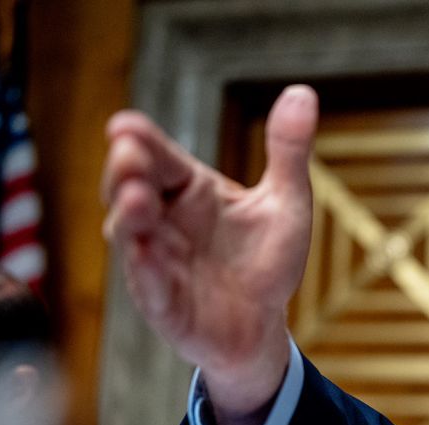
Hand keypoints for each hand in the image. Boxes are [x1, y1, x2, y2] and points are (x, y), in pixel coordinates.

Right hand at [101, 85, 317, 424]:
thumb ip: (287, 152)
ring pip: (130, 233)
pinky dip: (146, 270)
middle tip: (128, 151)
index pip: (159, 156)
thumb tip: (302, 92)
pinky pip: (148, 285)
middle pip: (130, 185)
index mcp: (189, 189)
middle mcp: (163, 220)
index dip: (140, 140)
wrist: (262, 327)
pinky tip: (146, 255)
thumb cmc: (266, 261)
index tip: (125, 125)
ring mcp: (156, 260)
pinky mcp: (162, 302)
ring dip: (128, 214)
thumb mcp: (285, 203)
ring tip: (136, 199)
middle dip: (125, 169)